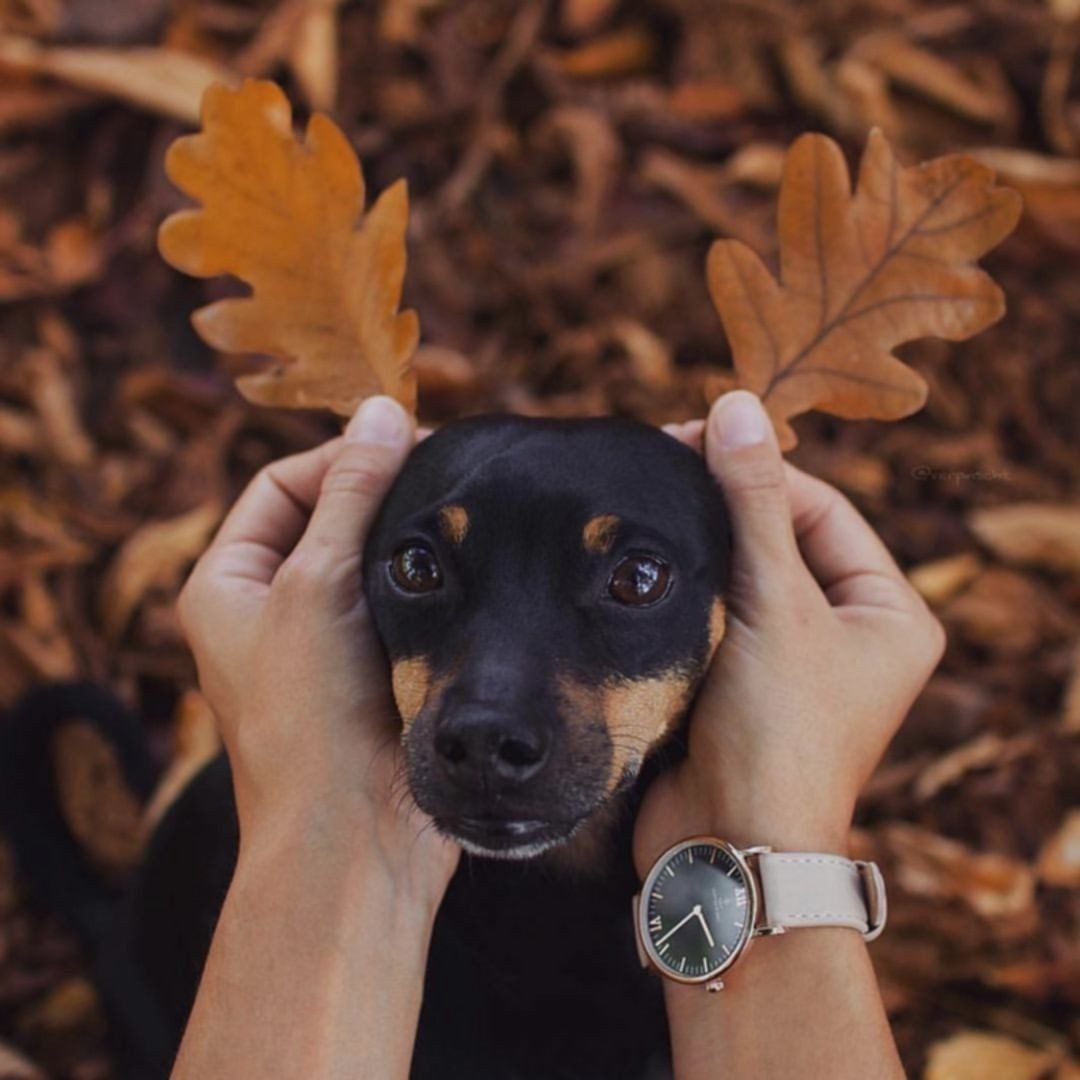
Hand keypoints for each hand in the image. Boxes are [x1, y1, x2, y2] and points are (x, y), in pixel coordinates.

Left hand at [178, 396, 458, 907]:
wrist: (355, 836)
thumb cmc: (312, 716)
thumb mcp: (318, 583)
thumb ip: (351, 492)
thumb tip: (381, 409)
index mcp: (227, 584)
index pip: (282, 484)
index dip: (341, 458)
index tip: (407, 445)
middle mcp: (271, 610)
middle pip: (329, 519)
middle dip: (382, 495)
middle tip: (446, 474)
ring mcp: (325, 642)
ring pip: (373, 562)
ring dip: (412, 540)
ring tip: (462, 518)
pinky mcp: (376, 670)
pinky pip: (404, 605)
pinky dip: (432, 583)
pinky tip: (472, 570)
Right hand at [635, 391, 944, 875]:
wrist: (728, 845)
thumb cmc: (776, 733)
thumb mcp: (775, 603)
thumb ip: (753, 503)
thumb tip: (736, 406)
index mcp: (887, 615)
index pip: (821, 508)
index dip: (759, 470)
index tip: (691, 436)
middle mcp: (845, 635)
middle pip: (779, 537)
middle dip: (722, 503)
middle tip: (659, 461)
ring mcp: (787, 660)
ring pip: (737, 574)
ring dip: (695, 543)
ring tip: (642, 503)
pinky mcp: (734, 680)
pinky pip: (708, 612)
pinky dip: (677, 585)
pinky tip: (634, 560)